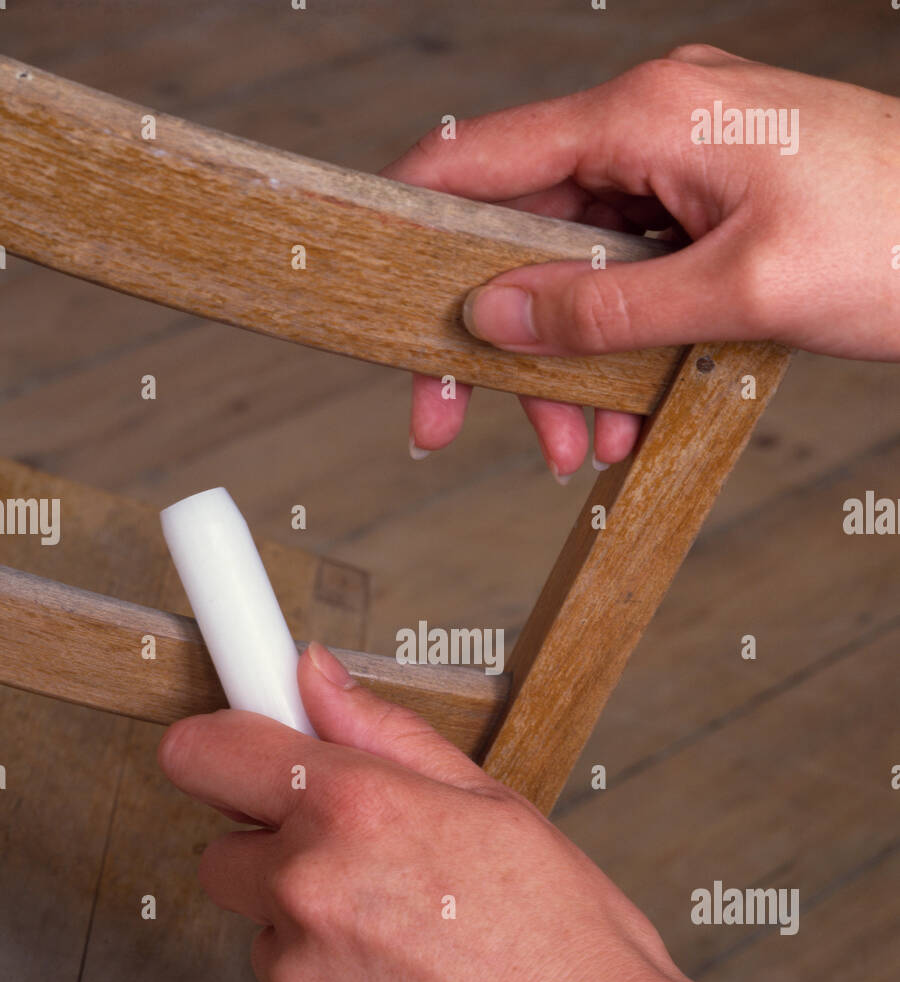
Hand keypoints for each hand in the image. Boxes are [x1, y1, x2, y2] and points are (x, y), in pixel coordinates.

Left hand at [158, 642, 706, 981]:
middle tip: (370, 875)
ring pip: (269, 941)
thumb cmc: (571, 943)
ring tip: (416, 958)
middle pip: (226, 856)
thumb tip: (314, 677)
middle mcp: (309, 890)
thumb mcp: (495, 804)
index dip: (219, 754)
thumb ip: (385, 733)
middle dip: (279, 859)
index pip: (207, 753)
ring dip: (317, 942)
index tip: (235, 760)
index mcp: (354, 810)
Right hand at [383, 45, 899, 478]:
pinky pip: (636, 276)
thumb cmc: (897, 242)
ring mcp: (687, 166)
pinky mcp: (715, 206)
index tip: (374, 285)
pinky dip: (620, 346)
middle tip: (456, 422)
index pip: (488, 157)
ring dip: (568, 362)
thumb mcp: (736, 294)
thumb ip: (605, 309)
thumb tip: (499, 316)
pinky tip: (627, 414)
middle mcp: (657, 128)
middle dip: (500, 337)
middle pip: (528, 234)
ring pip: (581, 269)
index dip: (418, 220)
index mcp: (651, 117)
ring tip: (585, 446)